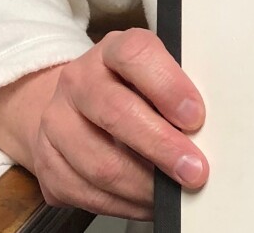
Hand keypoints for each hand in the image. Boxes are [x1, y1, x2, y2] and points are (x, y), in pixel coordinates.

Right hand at [0, 28, 207, 219]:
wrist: (75, 105)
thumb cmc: (130, 88)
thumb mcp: (153, 72)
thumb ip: (174, 90)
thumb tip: (206, 130)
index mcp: (111, 49)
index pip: (136, 55)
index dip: (168, 86)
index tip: (196, 117)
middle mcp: (78, 80)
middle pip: (117, 113)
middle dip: (162, 146)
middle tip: (194, 169)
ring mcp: (56, 122)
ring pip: (100, 163)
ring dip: (144, 185)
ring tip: (174, 192)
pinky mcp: (46, 164)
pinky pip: (86, 193)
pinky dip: (124, 204)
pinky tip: (147, 201)